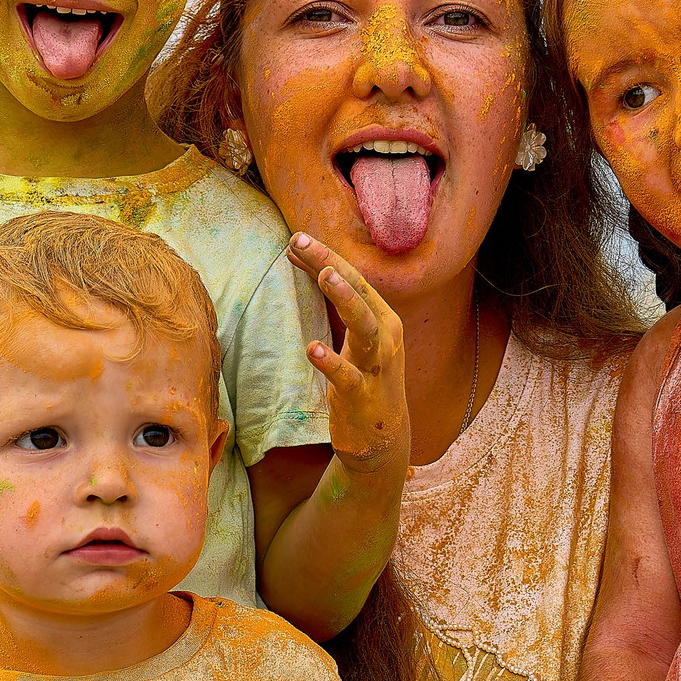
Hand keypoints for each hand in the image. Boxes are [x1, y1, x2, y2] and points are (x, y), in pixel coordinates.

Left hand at [286, 234, 407, 473]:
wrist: (383, 440)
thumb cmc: (363, 379)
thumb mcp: (349, 338)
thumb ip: (329, 301)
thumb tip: (299, 255)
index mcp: (382, 318)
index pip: (354, 279)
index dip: (325, 257)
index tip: (295, 240)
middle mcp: (385, 336)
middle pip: (359, 292)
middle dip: (331, 265)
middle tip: (301, 242)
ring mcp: (377, 366)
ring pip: (364, 326)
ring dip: (347, 299)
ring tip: (325, 277)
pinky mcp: (363, 396)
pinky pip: (347, 376)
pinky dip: (330, 361)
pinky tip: (311, 349)